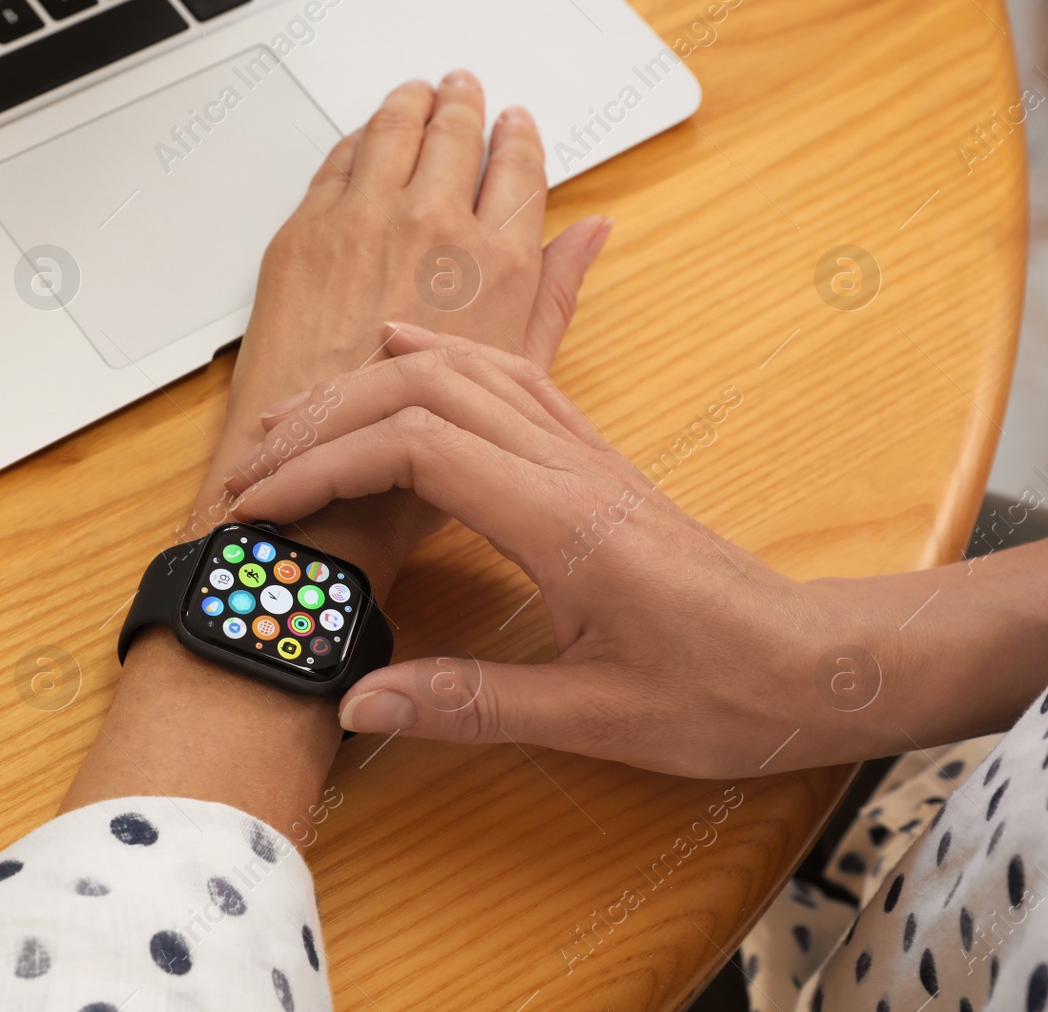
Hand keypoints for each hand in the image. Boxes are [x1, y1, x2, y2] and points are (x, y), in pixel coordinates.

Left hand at [184, 71, 611, 590]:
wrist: (329, 499)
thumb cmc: (427, 459)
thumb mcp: (525, 381)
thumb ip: (555, 293)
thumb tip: (593, 232)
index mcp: (503, 267)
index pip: (519, 165)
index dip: (517, 135)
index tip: (512, 118)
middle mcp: (440, 233)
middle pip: (454, 133)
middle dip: (458, 103)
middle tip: (455, 86)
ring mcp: (368, 227)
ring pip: (391, 132)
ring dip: (403, 106)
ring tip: (410, 96)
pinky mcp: (306, 237)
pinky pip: (333, 163)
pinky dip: (351, 144)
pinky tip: (357, 145)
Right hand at [223, 326, 914, 778]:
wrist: (817, 662)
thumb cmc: (728, 690)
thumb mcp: (599, 719)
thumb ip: (473, 705)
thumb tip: (362, 701)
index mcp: (564, 520)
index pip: (417, 447)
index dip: (326, 467)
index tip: (265, 507)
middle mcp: (569, 466)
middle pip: (424, 391)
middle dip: (325, 419)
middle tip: (255, 466)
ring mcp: (582, 453)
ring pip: (463, 372)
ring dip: (370, 383)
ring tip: (298, 414)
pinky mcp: (590, 460)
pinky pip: (509, 378)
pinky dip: (440, 357)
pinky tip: (406, 352)